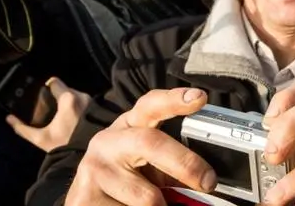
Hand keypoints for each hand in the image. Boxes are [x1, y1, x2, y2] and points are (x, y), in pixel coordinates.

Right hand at [6, 78, 90, 151]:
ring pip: (75, 95)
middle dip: (57, 96)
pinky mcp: (98, 109)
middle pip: (65, 88)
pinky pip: (84, 102)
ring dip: (69, 102)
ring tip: (62, 115)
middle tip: (51, 108)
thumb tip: (9, 119)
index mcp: (67, 99)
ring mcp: (92, 102)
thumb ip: (22, 128)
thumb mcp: (40, 139)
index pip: (54, 82)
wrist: (88, 157)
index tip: (42, 95)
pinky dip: (78, 107)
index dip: (46, 87)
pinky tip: (73, 119)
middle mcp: (81, 96)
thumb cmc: (64, 147)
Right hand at [64, 88, 214, 205]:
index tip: (199, 97)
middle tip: (208, 182)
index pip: (150, 106)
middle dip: (185, 163)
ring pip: (148, 197)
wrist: (85, 199)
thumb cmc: (127, 180)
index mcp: (129, 127)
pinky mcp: (85, 197)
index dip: (174, 100)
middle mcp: (108, 141)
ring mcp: (94, 169)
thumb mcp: (147, 165)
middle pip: (150, 142)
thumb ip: (172, 162)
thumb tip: (208, 178)